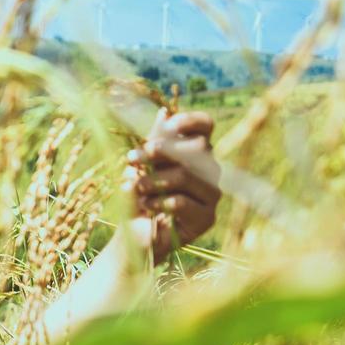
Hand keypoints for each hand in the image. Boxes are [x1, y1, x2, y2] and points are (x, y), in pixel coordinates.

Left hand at [121, 108, 219, 262]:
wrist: (135, 233)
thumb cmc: (139, 194)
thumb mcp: (141, 165)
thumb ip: (153, 142)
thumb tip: (163, 112)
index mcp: (196, 153)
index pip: (206, 126)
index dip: (190, 120)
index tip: (166, 124)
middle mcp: (210, 171)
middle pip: (197, 149)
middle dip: (160, 151)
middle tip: (132, 158)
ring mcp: (212, 195)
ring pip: (186, 176)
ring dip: (153, 180)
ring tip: (135, 188)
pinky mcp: (207, 218)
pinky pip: (182, 202)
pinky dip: (157, 201)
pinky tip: (145, 206)